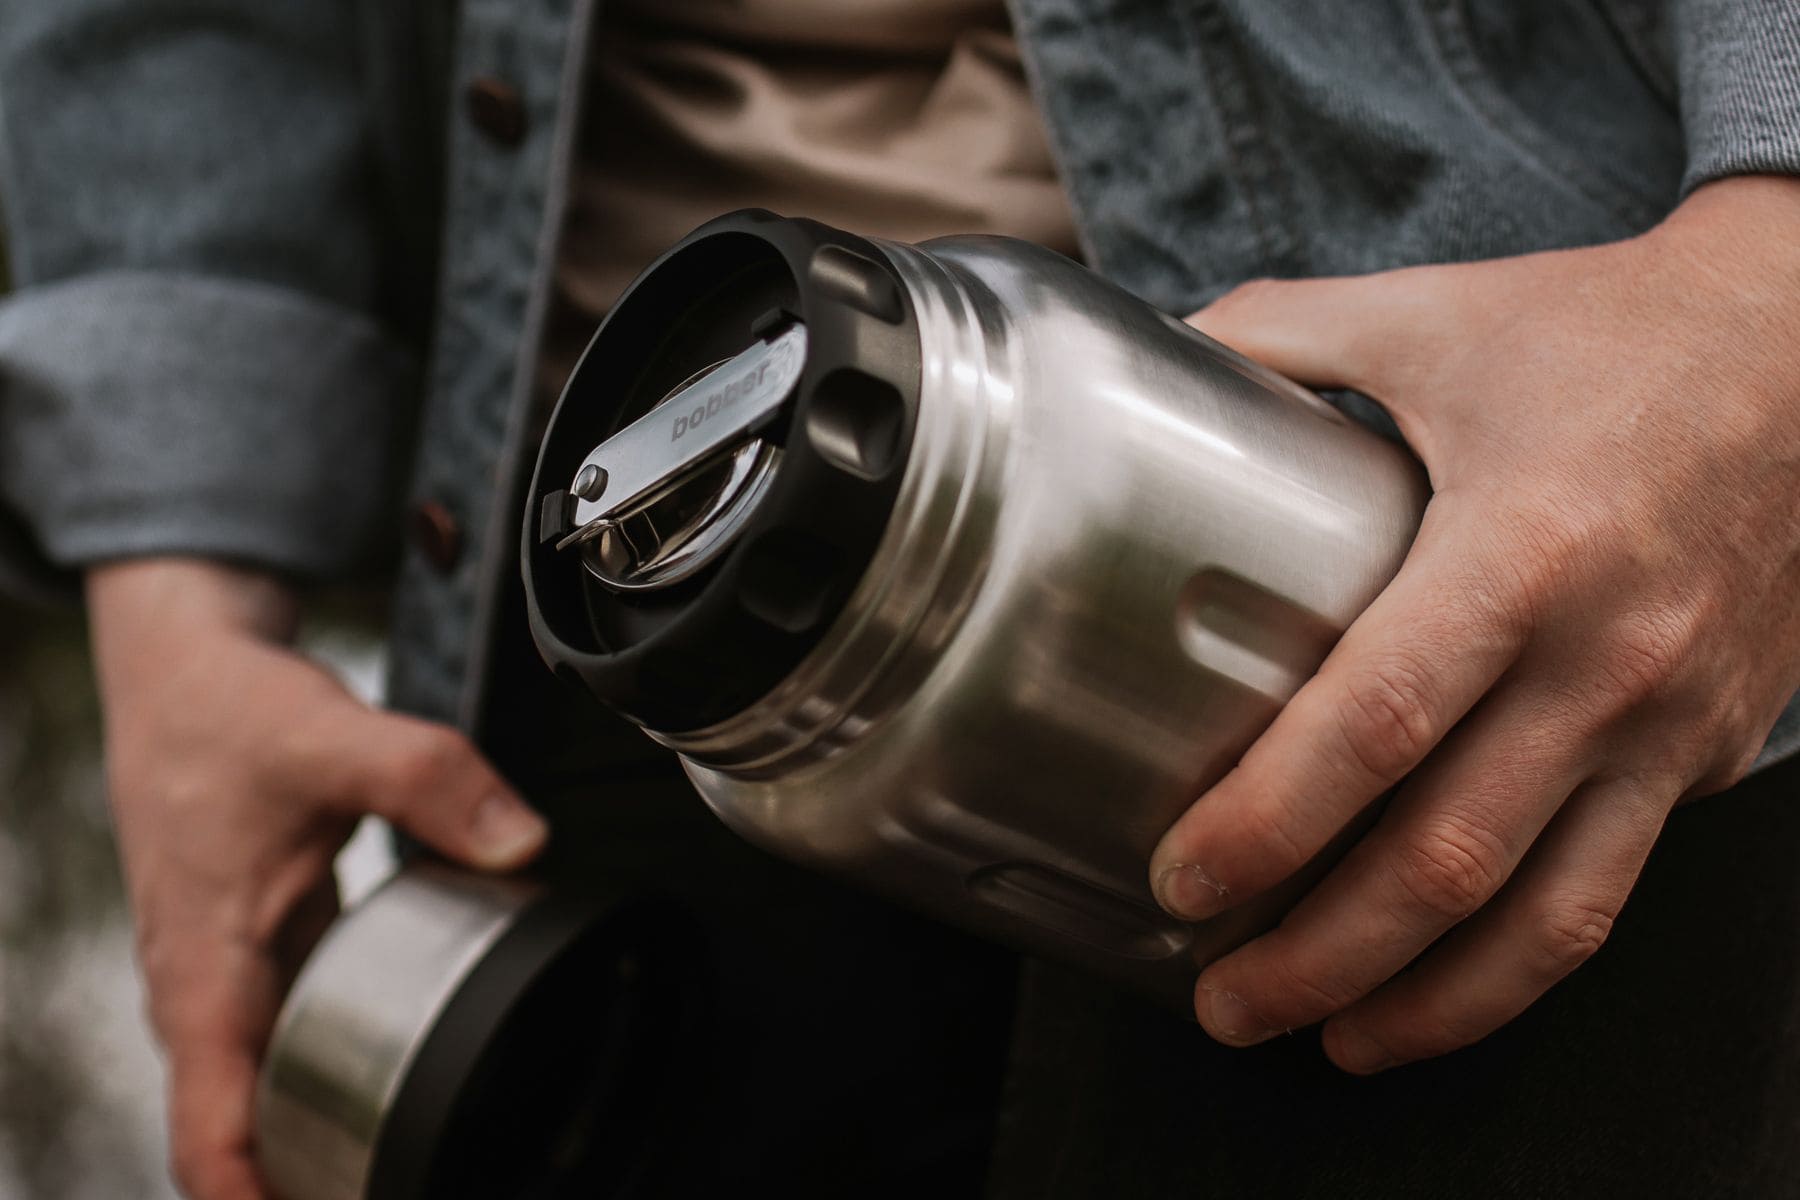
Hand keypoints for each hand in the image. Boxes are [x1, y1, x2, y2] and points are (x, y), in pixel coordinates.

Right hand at [89, 559, 548, 1199]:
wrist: (181, 676)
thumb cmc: (230, 714)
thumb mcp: (331, 735)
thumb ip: (431, 781)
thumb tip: (522, 845)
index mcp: (205, 970)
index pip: (209, 1130)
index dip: (257, 1197)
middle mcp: (204, 994)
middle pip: (237, 1135)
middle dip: (305, 1183)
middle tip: (406, 1191)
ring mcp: (224, 981)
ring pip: (256, 1097)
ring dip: (314, 1141)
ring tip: (406, 1166)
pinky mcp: (252, 960)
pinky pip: (278, 1046)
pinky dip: (321, 1077)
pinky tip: (395, 1077)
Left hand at [1150, 175, 1799, 1071]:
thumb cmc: (1610, 333)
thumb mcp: (1435, 312)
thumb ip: (1278, 338)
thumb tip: (1151, 359)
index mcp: (1523, 547)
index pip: (1377, 722)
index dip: (1269, 820)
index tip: (1182, 875)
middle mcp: (1604, 658)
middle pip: (1446, 857)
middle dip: (1316, 953)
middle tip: (1216, 994)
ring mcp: (1665, 722)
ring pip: (1540, 917)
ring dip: (1418, 1002)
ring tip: (1312, 1035)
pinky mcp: (1700, 755)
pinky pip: (1606, 896)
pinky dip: (1515, 974)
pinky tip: (1437, 1001)